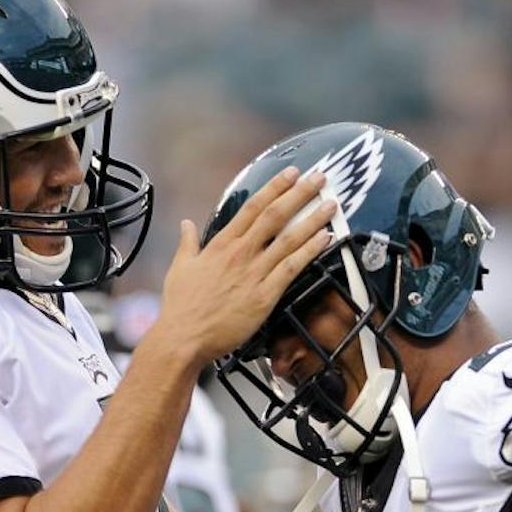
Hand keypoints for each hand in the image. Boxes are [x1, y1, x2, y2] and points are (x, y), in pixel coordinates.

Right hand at [150, 167, 334, 365]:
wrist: (183, 337)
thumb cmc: (181, 307)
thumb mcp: (180, 267)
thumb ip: (187, 243)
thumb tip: (185, 224)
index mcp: (221, 244)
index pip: (252, 207)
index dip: (274, 187)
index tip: (291, 173)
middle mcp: (240, 253)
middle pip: (275, 215)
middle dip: (300, 193)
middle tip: (319, 178)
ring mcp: (254, 273)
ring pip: (289, 238)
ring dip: (313, 219)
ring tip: (331, 204)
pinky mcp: (264, 296)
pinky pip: (292, 268)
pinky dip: (310, 251)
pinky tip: (326, 239)